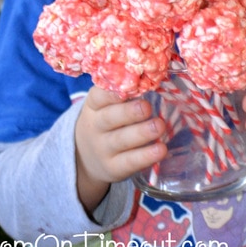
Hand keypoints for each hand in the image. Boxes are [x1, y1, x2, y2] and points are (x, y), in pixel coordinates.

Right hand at [75, 86, 166, 213]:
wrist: (84, 156)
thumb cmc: (105, 121)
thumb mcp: (104, 105)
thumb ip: (122, 93)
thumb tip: (150, 78)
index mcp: (93, 106)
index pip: (98, 97)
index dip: (111, 93)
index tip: (128, 87)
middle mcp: (95, 127)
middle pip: (110, 118)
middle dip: (129, 112)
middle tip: (147, 107)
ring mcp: (103, 149)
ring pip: (121, 140)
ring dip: (142, 133)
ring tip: (160, 126)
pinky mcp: (113, 168)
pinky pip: (130, 162)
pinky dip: (146, 156)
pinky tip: (161, 149)